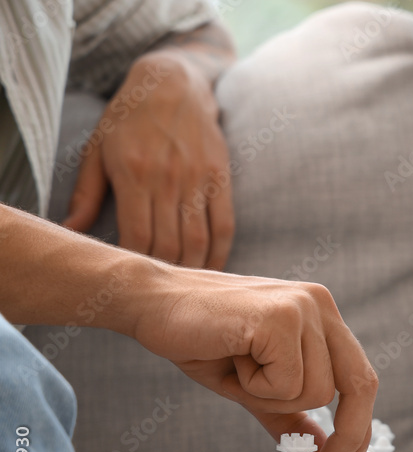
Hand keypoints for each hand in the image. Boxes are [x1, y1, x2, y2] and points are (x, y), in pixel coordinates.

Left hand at [64, 52, 234, 269]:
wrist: (173, 83)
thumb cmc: (129, 118)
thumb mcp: (96, 149)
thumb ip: (85, 194)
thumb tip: (69, 230)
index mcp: (133, 174)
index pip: (138, 236)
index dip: (136, 264)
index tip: (133, 278)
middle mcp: (168, 179)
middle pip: (169, 244)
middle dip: (165, 274)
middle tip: (159, 289)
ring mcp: (198, 179)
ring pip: (198, 240)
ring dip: (192, 269)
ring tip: (184, 285)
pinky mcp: (221, 178)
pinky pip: (224, 224)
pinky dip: (220, 252)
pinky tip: (213, 268)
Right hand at [128, 265, 377, 451]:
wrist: (151, 303)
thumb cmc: (200, 338)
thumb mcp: (254, 386)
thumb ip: (290, 413)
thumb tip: (321, 447)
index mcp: (321, 315)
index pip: (361, 375)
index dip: (360, 424)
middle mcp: (320, 305)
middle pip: (359, 384)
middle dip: (345, 434)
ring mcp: (303, 308)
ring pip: (316, 392)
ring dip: (272, 399)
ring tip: (241, 369)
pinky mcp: (281, 317)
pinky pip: (286, 384)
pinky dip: (255, 388)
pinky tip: (234, 359)